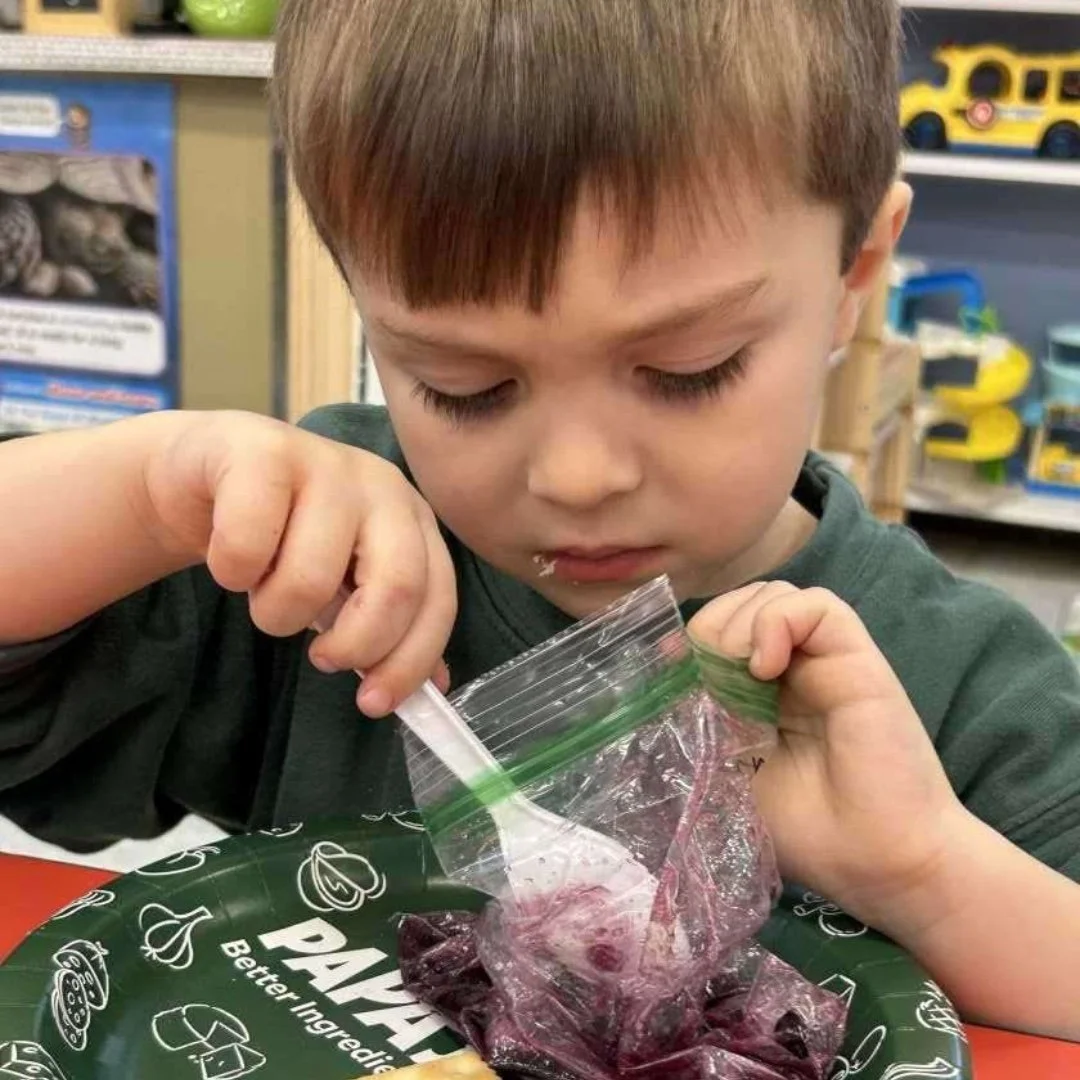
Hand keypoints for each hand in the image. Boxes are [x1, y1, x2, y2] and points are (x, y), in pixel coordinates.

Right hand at [142, 411, 455, 714]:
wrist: (201, 474)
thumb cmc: (282, 536)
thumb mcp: (342, 585)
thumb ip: (388, 628)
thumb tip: (434, 689)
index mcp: (412, 518)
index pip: (438, 598)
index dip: (410, 660)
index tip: (374, 703)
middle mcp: (381, 484)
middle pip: (397, 585)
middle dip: (357, 643)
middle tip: (321, 657)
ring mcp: (323, 461)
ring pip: (311, 577)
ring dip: (277, 612)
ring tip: (264, 592)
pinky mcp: (259, 452)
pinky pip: (247, 546)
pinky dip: (231, 574)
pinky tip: (230, 560)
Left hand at [688, 582, 965, 931]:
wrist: (883, 867)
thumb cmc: (812, 834)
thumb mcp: (730, 777)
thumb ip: (701, 729)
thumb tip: (664, 687)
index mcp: (765, 694)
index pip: (720, 631)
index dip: (689, 642)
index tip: (668, 672)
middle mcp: (796, 669)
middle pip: (740, 604)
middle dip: (711, 631)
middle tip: (708, 683)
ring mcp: (828, 661)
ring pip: (773, 595)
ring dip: (738, 625)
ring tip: (738, 681)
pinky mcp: (859, 659)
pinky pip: (816, 606)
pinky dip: (777, 623)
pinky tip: (764, 669)